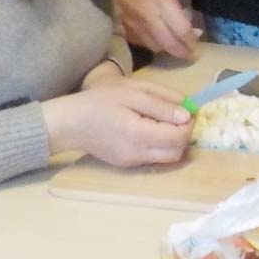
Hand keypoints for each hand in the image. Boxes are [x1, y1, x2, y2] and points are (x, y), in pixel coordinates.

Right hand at [43, 78, 191, 166]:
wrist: (69, 122)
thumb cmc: (99, 101)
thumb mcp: (131, 93)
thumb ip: (161, 104)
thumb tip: (187, 115)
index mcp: (138, 134)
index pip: (179, 138)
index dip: (189, 124)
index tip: (187, 110)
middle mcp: (137, 154)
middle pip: (177, 152)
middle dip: (183, 134)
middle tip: (176, 116)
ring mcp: (131, 163)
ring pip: (167, 158)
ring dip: (173, 141)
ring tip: (161, 121)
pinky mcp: (126, 165)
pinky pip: (153, 158)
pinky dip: (159, 145)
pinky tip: (147, 129)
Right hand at [112, 0, 194, 59]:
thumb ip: (173, 4)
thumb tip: (184, 20)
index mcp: (161, 3)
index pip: (181, 30)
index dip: (191, 40)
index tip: (196, 45)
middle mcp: (150, 20)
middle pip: (170, 44)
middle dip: (182, 52)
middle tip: (190, 55)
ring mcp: (135, 29)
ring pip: (156, 48)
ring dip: (167, 50)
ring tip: (174, 49)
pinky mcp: (124, 34)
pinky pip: (143, 45)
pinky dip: (152, 46)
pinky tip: (156, 42)